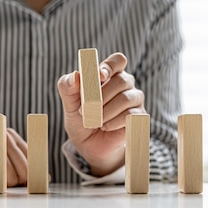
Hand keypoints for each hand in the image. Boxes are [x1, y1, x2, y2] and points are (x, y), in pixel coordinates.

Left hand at [57, 52, 145, 176]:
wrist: (89, 145)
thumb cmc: (81, 119)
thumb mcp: (69, 104)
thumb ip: (68, 87)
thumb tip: (75, 75)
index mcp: (109, 75)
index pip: (117, 61)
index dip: (110, 66)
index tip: (99, 76)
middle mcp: (125, 84)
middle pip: (121, 80)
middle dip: (101, 96)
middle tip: (85, 110)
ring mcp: (134, 100)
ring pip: (126, 98)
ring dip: (105, 111)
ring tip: (95, 121)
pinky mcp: (139, 117)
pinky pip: (131, 115)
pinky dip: (114, 122)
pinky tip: (105, 127)